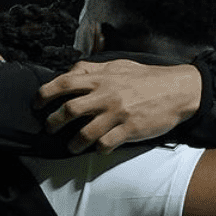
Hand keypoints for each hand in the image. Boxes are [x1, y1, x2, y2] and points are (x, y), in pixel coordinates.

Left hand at [35, 59, 201, 153]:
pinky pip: (106, 144)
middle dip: (53, 121)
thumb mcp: (119, 65)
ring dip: (73, 142)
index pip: (65, 83)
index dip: (45, 93)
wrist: (178, 89)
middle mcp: (106, 95)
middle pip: (69, 109)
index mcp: (102, 78)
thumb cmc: (147, 78)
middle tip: (49, 128)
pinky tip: (98, 149)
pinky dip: (98, 149)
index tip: (37, 104)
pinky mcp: (130, 129)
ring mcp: (118, 113)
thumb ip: (94, 68)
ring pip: (85, 132)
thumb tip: (71, 71)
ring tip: (71, 146)